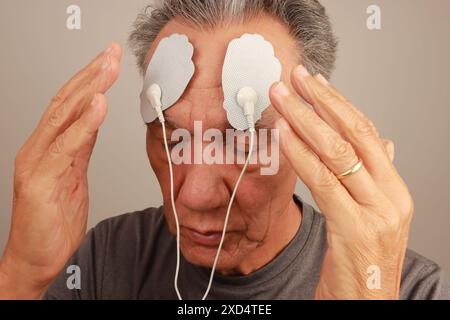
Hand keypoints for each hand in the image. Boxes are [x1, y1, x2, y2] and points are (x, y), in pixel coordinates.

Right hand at [0, 43, 120, 298]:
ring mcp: (37, 163)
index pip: (69, 104)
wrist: (35, 257)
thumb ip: (81, 146)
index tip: (109, 60)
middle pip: (65, 102)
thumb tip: (93, 119)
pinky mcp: (40, 181)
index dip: (89, 79)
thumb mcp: (74, 176)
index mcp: (48, 147)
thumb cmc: (52, 221)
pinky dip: (83, 124)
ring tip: (108, 67)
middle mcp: (39, 148)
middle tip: (112, 53)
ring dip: (89, 88)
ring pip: (63, 116)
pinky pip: (66, 147)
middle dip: (91, 74)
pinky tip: (98, 104)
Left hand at [269, 65, 413, 298]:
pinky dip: (300, 154)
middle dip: (320, 102)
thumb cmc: (362, 262)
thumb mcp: (374, 216)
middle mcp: (391, 196)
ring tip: (282, 99)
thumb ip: (377, 179)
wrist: (366, 303)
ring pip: (337, 152)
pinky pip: (322, 182)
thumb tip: (382, 145)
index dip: (339, 104)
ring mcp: (376, 212)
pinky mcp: (353, 229)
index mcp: (395, 189)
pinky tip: (283, 135)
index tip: (315, 83)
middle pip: (354, 134)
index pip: (368, 133)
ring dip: (304, 120)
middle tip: (293, 79)